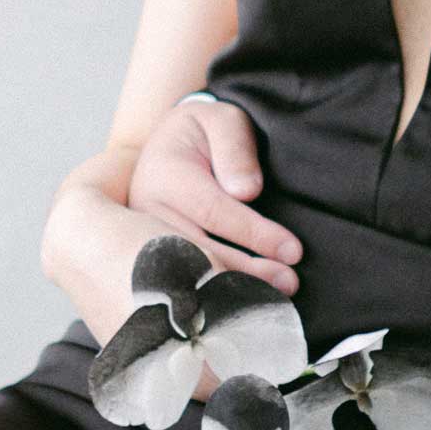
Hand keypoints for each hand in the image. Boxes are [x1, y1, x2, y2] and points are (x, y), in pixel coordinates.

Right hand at [125, 97, 301, 291]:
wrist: (165, 148)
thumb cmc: (204, 134)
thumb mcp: (222, 121)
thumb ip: (234, 148)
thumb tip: (246, 191)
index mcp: (164, 172)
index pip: (213, 210)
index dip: (255, 233)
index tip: (292, 251)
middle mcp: (145, 209)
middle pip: (198, 250)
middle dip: (247, 271)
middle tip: (290, 284)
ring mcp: (138, 238)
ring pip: (186, 272)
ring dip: (230, 291)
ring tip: (272, 302)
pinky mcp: (143, 258)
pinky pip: (178, 283)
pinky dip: (209, 298)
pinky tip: (241, 308)